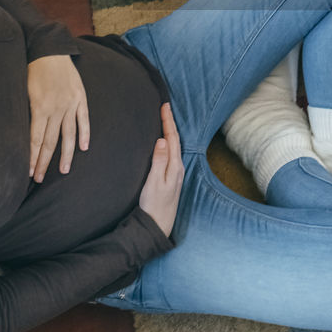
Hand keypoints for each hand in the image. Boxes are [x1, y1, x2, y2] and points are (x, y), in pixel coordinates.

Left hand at [27, 55, 89, 181]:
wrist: (50, 50)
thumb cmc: (32, 70)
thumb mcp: (24, 90)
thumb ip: (27, 112)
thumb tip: (24, 135)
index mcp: (40, 107)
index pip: (36, 140)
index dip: (33, 158)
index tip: (29, 172)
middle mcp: (56, 108)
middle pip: (50, 141)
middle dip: (44, 162)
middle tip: (40, 178)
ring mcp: (70, 104)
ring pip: (68, 135)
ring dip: (66, 155)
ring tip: (64, 171)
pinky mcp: (80, 98)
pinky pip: (83, 120)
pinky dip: (84, 134)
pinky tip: (84, 148)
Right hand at [139, 103, 183, 237]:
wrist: (158, 225)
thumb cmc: (154, 205)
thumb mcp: (154, 182)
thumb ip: (158, 161)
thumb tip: (162, 140)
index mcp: (174, 166)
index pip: (172, 138)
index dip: (168, 121)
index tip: (164, 106)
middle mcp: (177, 167)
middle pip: (174, 140)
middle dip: (170, 123)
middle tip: (165, 107)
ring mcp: (175, 173)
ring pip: (174, 146)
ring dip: (170, 132)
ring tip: (165, 120)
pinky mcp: (171, 178)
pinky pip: (171, 154)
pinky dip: (168, 143)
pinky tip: (165, 142)